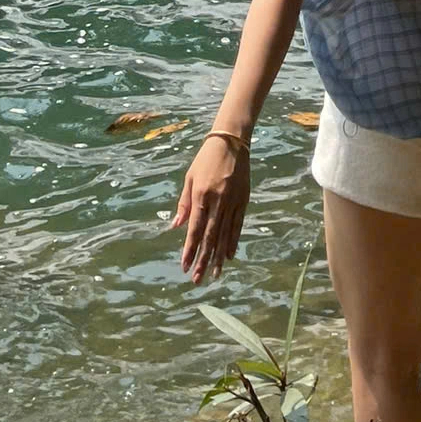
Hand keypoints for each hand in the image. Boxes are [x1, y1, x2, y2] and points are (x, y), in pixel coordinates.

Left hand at [171, 136, 249, 282]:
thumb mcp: (190, 178)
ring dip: (217, 256)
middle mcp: (217, 201)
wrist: (231, 142)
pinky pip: (237, 226)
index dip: (189, 249)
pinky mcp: (244, 201)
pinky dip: (232, 242)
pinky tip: (228, 256)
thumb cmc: (205, 159)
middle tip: (197, 279)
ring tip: (213, 274)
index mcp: (201, 195)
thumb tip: (176, 227)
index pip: (194, 229)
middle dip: (203, 259)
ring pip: (224, 235)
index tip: (185, 266)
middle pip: (209, 237)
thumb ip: (184, 203)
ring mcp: (232, 202)